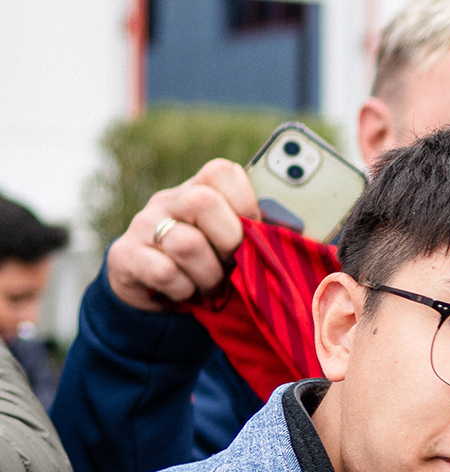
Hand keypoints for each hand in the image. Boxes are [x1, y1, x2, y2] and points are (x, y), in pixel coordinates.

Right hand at [105, 159, 258, 311]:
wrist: (157, 295)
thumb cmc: (211, 266)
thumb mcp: (235, 245)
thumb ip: (259, 234)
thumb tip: (299, 233)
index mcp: (200, 189)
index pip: (222, 172)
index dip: (246, 204)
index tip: (252, 233)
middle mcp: (169, 200)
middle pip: (203, 202)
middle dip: (229, 242)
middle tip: (232, 265)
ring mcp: (143, 224)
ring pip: (186, 243)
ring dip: (210, 276)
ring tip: (212, 286)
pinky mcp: (125, 255)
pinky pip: (165, 272)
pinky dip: (185, 291)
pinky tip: (186, 293)